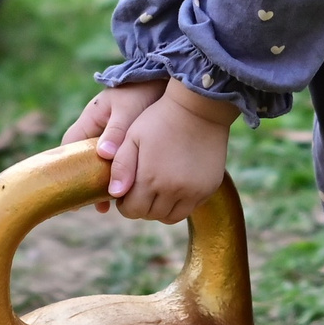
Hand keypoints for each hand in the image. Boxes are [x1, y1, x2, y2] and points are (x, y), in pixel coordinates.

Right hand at [61, 80, 164, 212]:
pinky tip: (130, 192)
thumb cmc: (141, 90)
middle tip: (97, 205)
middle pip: (84, 161)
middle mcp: (97, 130)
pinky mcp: (128, 143)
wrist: (163, 78)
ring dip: (106, 182)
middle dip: (88, 183)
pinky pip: (119, 164)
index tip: (72, 190)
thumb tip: (104, 154)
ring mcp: (112, 137)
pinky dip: (121, 177)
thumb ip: (116, 131)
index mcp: (90, 120)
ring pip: (102, 165)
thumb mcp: (127, 109)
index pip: (69, 147)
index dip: (67, 169)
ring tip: (112, 205)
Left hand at [104, 81, 235, 226]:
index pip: (132, 210)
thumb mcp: (133, 137)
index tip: (124, 193)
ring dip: (160, 209)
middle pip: (151, 215)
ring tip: (156, 192)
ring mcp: (194, 191)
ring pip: (171, 217)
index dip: (125, 205)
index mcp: (150, 178)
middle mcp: (173, 190)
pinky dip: (179, 204)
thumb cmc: (159, 119)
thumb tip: (114, 194)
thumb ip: (121, 167)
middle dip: (141, 207)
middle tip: (139, 191)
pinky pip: (190, 208)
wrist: (198, 108)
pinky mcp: (209, 188)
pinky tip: (175, 186)